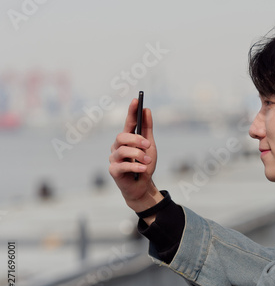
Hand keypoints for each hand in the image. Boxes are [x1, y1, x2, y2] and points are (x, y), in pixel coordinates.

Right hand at [109, 98, 162, 212]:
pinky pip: (123, 166)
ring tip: (148, 161)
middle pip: (122, 136)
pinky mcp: (113, 171)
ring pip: (123, 151)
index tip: (137, 100)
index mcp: (127, 139)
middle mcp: (117, 147)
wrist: (143, 186)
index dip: (131, 111)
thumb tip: (146, 110)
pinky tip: (143, 169)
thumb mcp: (150, 146)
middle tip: (148, 144)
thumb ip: (147, 128)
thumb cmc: (144, 164)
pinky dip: (135, 166)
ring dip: (138, 155)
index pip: (128, 122)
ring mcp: (114, 158)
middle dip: (136, 139)